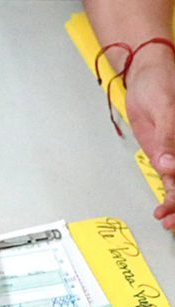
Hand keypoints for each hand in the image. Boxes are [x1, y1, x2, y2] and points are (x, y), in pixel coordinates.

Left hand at [125, 49, 174, 228]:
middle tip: (173, 217)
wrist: (144, 78)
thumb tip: (169, 165)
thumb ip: (169, 137)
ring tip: (166, 219)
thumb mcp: (166, 107)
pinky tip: (162, 210)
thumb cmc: (160, 83)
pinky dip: (168, 197)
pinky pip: (170, 181)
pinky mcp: (166, 157)